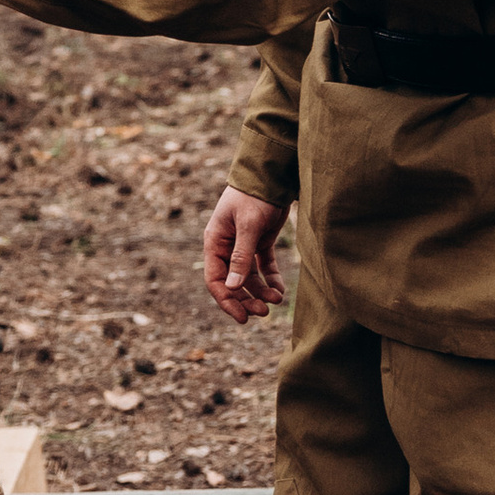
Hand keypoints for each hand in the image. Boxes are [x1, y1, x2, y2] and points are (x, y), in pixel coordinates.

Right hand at [203, 186, 288, 323]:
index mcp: (215, 242)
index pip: (215, 280)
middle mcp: (226, 247)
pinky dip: (270, 280)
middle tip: (263, 312)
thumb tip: (233, 287)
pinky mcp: (260, 242)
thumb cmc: (253, 197)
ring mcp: (243, 245)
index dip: (227, 301)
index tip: (242, 318)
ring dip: (260, 291)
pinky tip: (280, 290)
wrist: (271, 176)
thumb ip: (241, 256)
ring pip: (249, 278)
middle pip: (233, 282)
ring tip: (276, 300)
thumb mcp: (248, 226)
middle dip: (246, 299)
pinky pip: (263, 267)